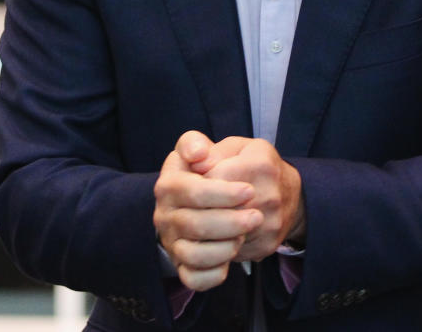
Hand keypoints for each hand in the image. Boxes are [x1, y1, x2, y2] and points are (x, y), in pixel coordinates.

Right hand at [153, 131, 262, 290]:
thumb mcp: (206, 149)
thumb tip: (199, 154)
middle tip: (256, 217)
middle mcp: (165, 215)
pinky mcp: (182, 265)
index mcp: (169, 184)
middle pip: (194, 224)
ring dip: (224, 248)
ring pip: (193, 255)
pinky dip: (213, 274)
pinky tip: (232, 259)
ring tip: (245, 235)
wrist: (218, 199)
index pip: (191, 190)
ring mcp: (172, 242)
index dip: (222, 193)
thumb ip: (196, 143)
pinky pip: (194, 279)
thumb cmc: (216, 171)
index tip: (249, 190)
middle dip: (230, 222)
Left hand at [203, 137, 305, 260]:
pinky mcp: (266, 246)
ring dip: (208, 228)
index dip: (198, 182)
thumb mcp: (236, 147)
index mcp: (260, 165)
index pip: (215, 179)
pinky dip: (220, 242)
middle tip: (194, 204)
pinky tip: (218, 232)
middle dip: (201, 207)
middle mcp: (270, 196)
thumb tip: (195, 162)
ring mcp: (270, 224)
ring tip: (204, 217)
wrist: (292, 194)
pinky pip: (231, 249)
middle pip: (219, 209)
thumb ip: (211, 149)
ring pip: (223, 233)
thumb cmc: (255, 165)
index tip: (194, 183)